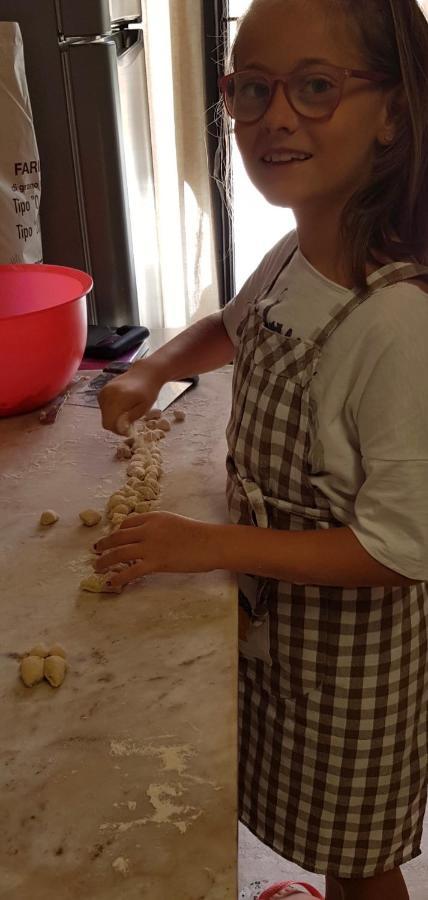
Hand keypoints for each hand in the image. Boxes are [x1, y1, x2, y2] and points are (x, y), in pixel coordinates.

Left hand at [93, 511, 224, 588]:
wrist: (211, 543)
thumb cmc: (199, 535)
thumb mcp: (175, 523)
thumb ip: (160, 529)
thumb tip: (151, 539)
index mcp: (153, 517)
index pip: (128, 523)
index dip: (117, 532)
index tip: (112, 539)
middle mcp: (147, 529)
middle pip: (118, 536)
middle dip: (104, 544)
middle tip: (95, 550)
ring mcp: (150, 546)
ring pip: (119, 553)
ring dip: (105, 560)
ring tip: (97, 567)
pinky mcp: (155, 562)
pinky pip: (131, 571)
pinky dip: (118, 577)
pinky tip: (111, 582)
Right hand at [98, 360, 162, 433]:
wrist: (144, 373)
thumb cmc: (148, 391)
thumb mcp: (144, 407)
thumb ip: (131, 417)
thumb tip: (119, 428)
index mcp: (118, 398)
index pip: (109, 423)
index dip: (117, 430)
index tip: (128, 430)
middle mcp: (107, 394)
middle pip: (105, 421)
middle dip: (116, 425)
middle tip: (129, 423)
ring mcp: (103, 392)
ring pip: (104, 415)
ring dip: (114, 418)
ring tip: (126, 413)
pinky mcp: (102, 391)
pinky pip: (104, 408)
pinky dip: (111, 411)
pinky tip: (122, 407)